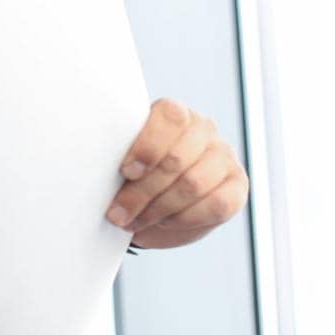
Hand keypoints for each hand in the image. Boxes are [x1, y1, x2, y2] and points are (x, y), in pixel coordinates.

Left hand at [105, 97, 248, 249]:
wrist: (159, 198)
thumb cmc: (136, 174)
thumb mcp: (125, 159)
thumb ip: (121, 156)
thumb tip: (97, 168)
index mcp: (175, 113)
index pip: (170, 117)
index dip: (147, 147)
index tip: (126, 172)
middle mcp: (204, 128)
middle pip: (176, 158)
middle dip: (142, 192)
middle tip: (118, 213)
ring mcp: (224, 155)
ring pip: (194, 183)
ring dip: (159, 209)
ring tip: (135, 221)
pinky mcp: (238, 184)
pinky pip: (217, 204)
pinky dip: (186, 218)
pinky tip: (165, 222)